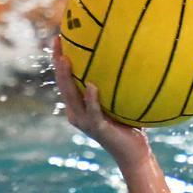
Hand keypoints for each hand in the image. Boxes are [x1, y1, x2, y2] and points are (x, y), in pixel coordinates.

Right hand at [53, 37, 149, 167]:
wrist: (134, 154)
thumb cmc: (131, 126)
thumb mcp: (122, 102)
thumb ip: (119, 85)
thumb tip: (130, 57)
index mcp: (79, 106)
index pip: (65, 80)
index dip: (59, 60)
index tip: (59, 38)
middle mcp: (76, 113)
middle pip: (62, 84)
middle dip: (57, 62)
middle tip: (57, 42)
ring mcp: (85, 121)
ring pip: (71, 96)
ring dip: (67, 78)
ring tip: (65, 59)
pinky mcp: (97, 129)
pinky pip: (92, 112)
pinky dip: (91, 99)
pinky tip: (92, 86)